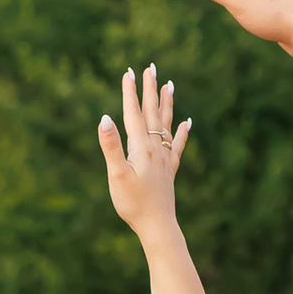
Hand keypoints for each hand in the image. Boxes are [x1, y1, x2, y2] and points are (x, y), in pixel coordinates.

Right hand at [97, 64, 192, 241]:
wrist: (157, 226)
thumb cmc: (133, 203)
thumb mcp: (117, 175)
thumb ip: (111, 146)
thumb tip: (104, 118)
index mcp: (141, 147)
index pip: (134, 114)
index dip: (130, 92)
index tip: (128, 71)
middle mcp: (156, 149)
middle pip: (153, 113)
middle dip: (150, 89)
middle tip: (150, 67)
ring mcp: (165, 158)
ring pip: (167, 124)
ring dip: (167, 103)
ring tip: (169, 84)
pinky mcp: (170, 170)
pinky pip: (178, 145)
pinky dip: (183, 132)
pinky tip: (188, 123)